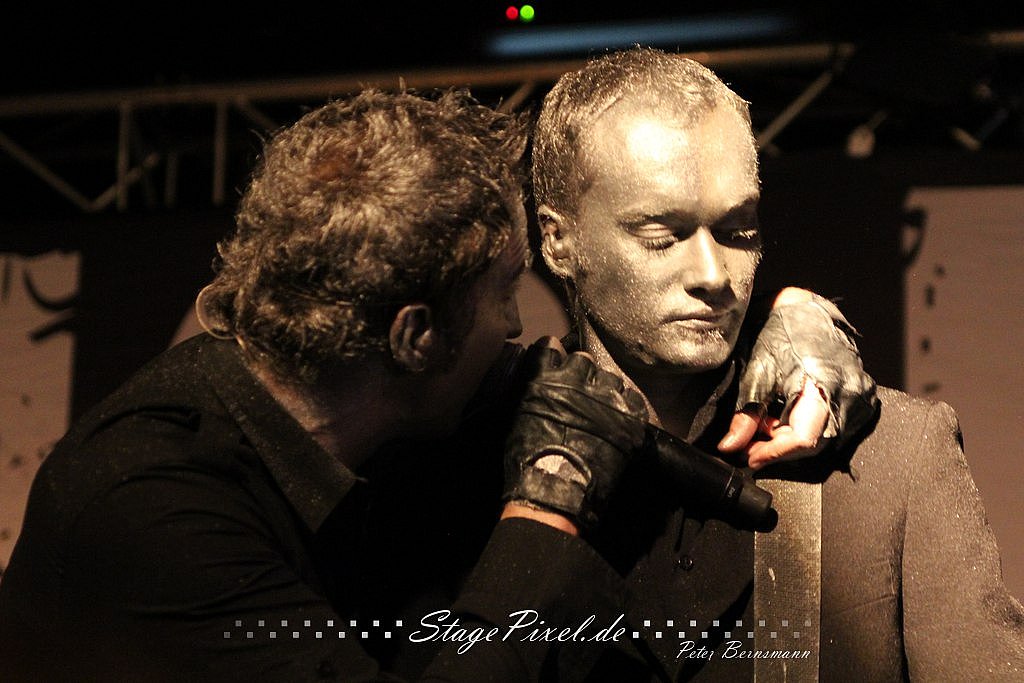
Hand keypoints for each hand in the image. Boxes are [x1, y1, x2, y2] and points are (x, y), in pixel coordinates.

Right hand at [503, 339, 647, 532]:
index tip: (555, 362)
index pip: (550, 348)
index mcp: (545, 378)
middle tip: (579, 393)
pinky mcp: (629, 418)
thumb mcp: (518, 418)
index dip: (553, 356)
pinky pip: (633, 400)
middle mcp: (577, 380)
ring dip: (605, 391)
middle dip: (581, 374)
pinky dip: (627, 408)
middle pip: (584, 360)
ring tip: (601, 410)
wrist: (556, 488)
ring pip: (611, 379)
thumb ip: (532, 393)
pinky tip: (619, 419)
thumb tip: (539, 385)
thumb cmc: (528, 459)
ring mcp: (606, 397)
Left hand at [720, 289, 878, 468]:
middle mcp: (852, 391)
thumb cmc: (780, 330)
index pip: (804, 438)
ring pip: (824, 438)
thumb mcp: (756, 372)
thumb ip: (745, 414)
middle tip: (752, 441)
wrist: (802, 306)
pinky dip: (806, 426)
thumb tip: (731, 446)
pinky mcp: (862, 395)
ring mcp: (861, 394)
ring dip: (792, 437)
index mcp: (826, 382)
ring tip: (768, 420)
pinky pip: (834, 425)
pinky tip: (786, 414)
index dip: (774, 452)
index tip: (750, 456)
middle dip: (779, 446)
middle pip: (815, 443)